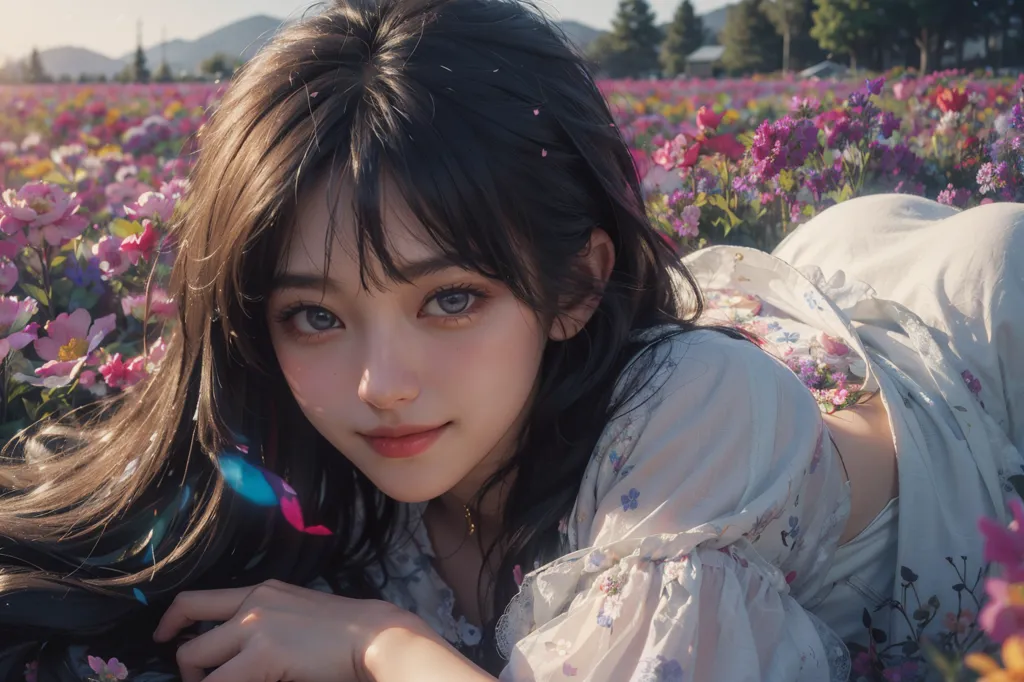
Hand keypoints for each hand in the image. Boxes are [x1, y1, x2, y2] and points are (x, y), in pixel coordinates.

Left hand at [152, 579, 411, 681]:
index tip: (163, 637)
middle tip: (197, 681)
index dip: (171, 620)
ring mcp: (255, 629)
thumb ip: (268, 621)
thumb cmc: (345, 630)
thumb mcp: (298, 612)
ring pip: (196, 662)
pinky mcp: (262, 657)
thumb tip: (243, 650)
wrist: (373, 635)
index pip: (198, 599)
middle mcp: (252, 604)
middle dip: (185, 669)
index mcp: (261, 590)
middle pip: (189, 637)